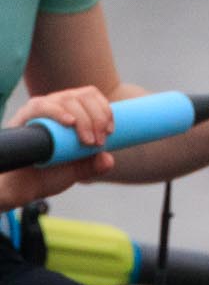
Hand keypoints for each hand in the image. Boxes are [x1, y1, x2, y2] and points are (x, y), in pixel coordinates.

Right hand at [0, 87, 115, 209]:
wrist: (20, 188)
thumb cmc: (47, 175)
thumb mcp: (76, 170)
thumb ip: (93, 165)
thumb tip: (108, 160)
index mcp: (69, 113)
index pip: (90, 95)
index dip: (105, 109)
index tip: (111, 131)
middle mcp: (54, 107)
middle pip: (82, 96)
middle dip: (97, 117)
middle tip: (99, 142)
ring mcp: (39, 111)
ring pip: (66, 98)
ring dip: (84, 119)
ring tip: (87, 142)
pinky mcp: (23, 118)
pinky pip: (40, 106)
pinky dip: (58, 111)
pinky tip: (70, 122)